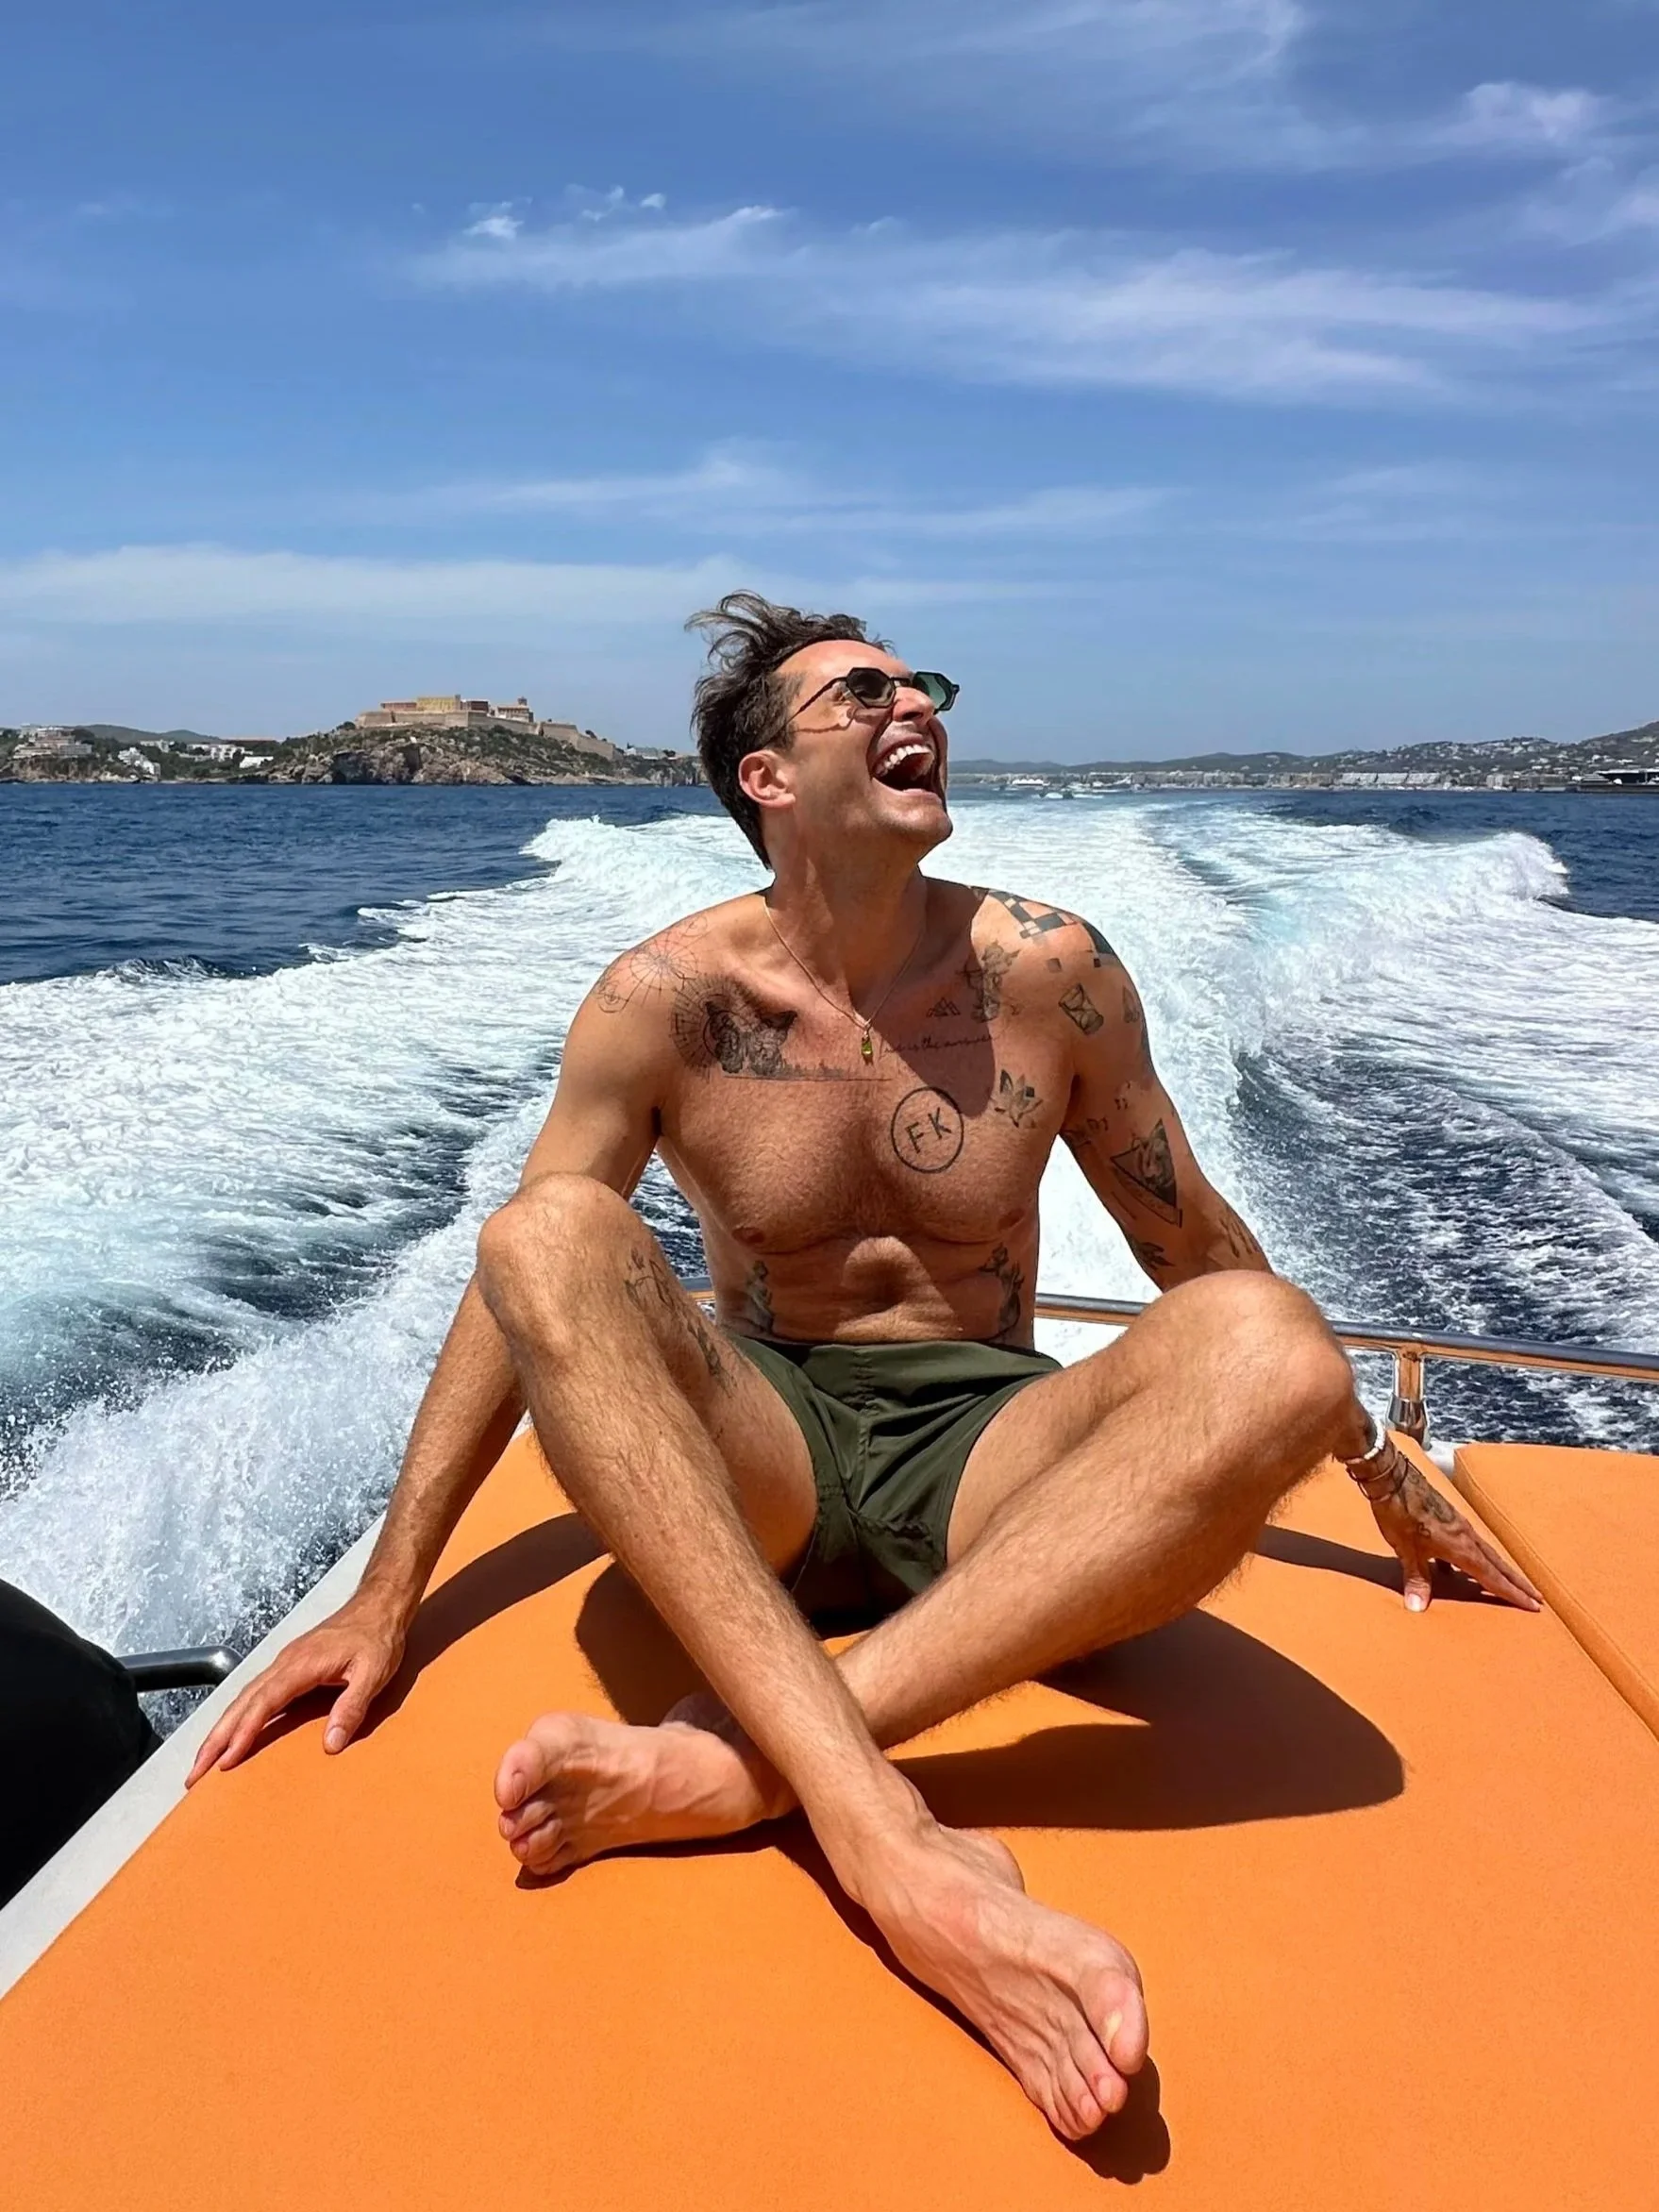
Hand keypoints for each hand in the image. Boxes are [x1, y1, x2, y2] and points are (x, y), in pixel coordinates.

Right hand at [185, 1594, 407, 1784]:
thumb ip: (352, 1707)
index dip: (243, 1732)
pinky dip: (237, 1715)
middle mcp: (284, 1663)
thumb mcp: (374, 1673)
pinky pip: (255, 1694)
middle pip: (241, 1703)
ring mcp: (284, 1663)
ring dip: (221, 1729)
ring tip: (204, 1760)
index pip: (263, 1702)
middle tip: (195, 1772)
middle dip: (215, 1738)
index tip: (225, 1761)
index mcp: (301, 1665)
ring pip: (243, 1698)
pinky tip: (232, 1732)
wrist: (379, 1605)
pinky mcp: (289, 1666)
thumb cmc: (377, 1637)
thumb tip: (331, 1745)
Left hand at [1360, 1443, 1541, 1613]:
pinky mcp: (1448, 1517)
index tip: (1534, 1605)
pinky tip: (1459, 1568)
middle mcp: (1466, 1535)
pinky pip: (1469, 1543)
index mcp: (1461, 1546)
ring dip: (1499, 1569)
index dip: (1512, 1592)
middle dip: (1517, 1582)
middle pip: (1497, 1563)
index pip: (1492, 1576)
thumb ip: (1416, 1579)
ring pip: (1486, 1552)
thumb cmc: (1399, 1513)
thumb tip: (1418, 1608)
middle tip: (1538, 1597)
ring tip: (1510, 1582)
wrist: (1392, 1476)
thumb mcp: (1406, 1550)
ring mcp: (1459, 1524)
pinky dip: (1473, 1557)